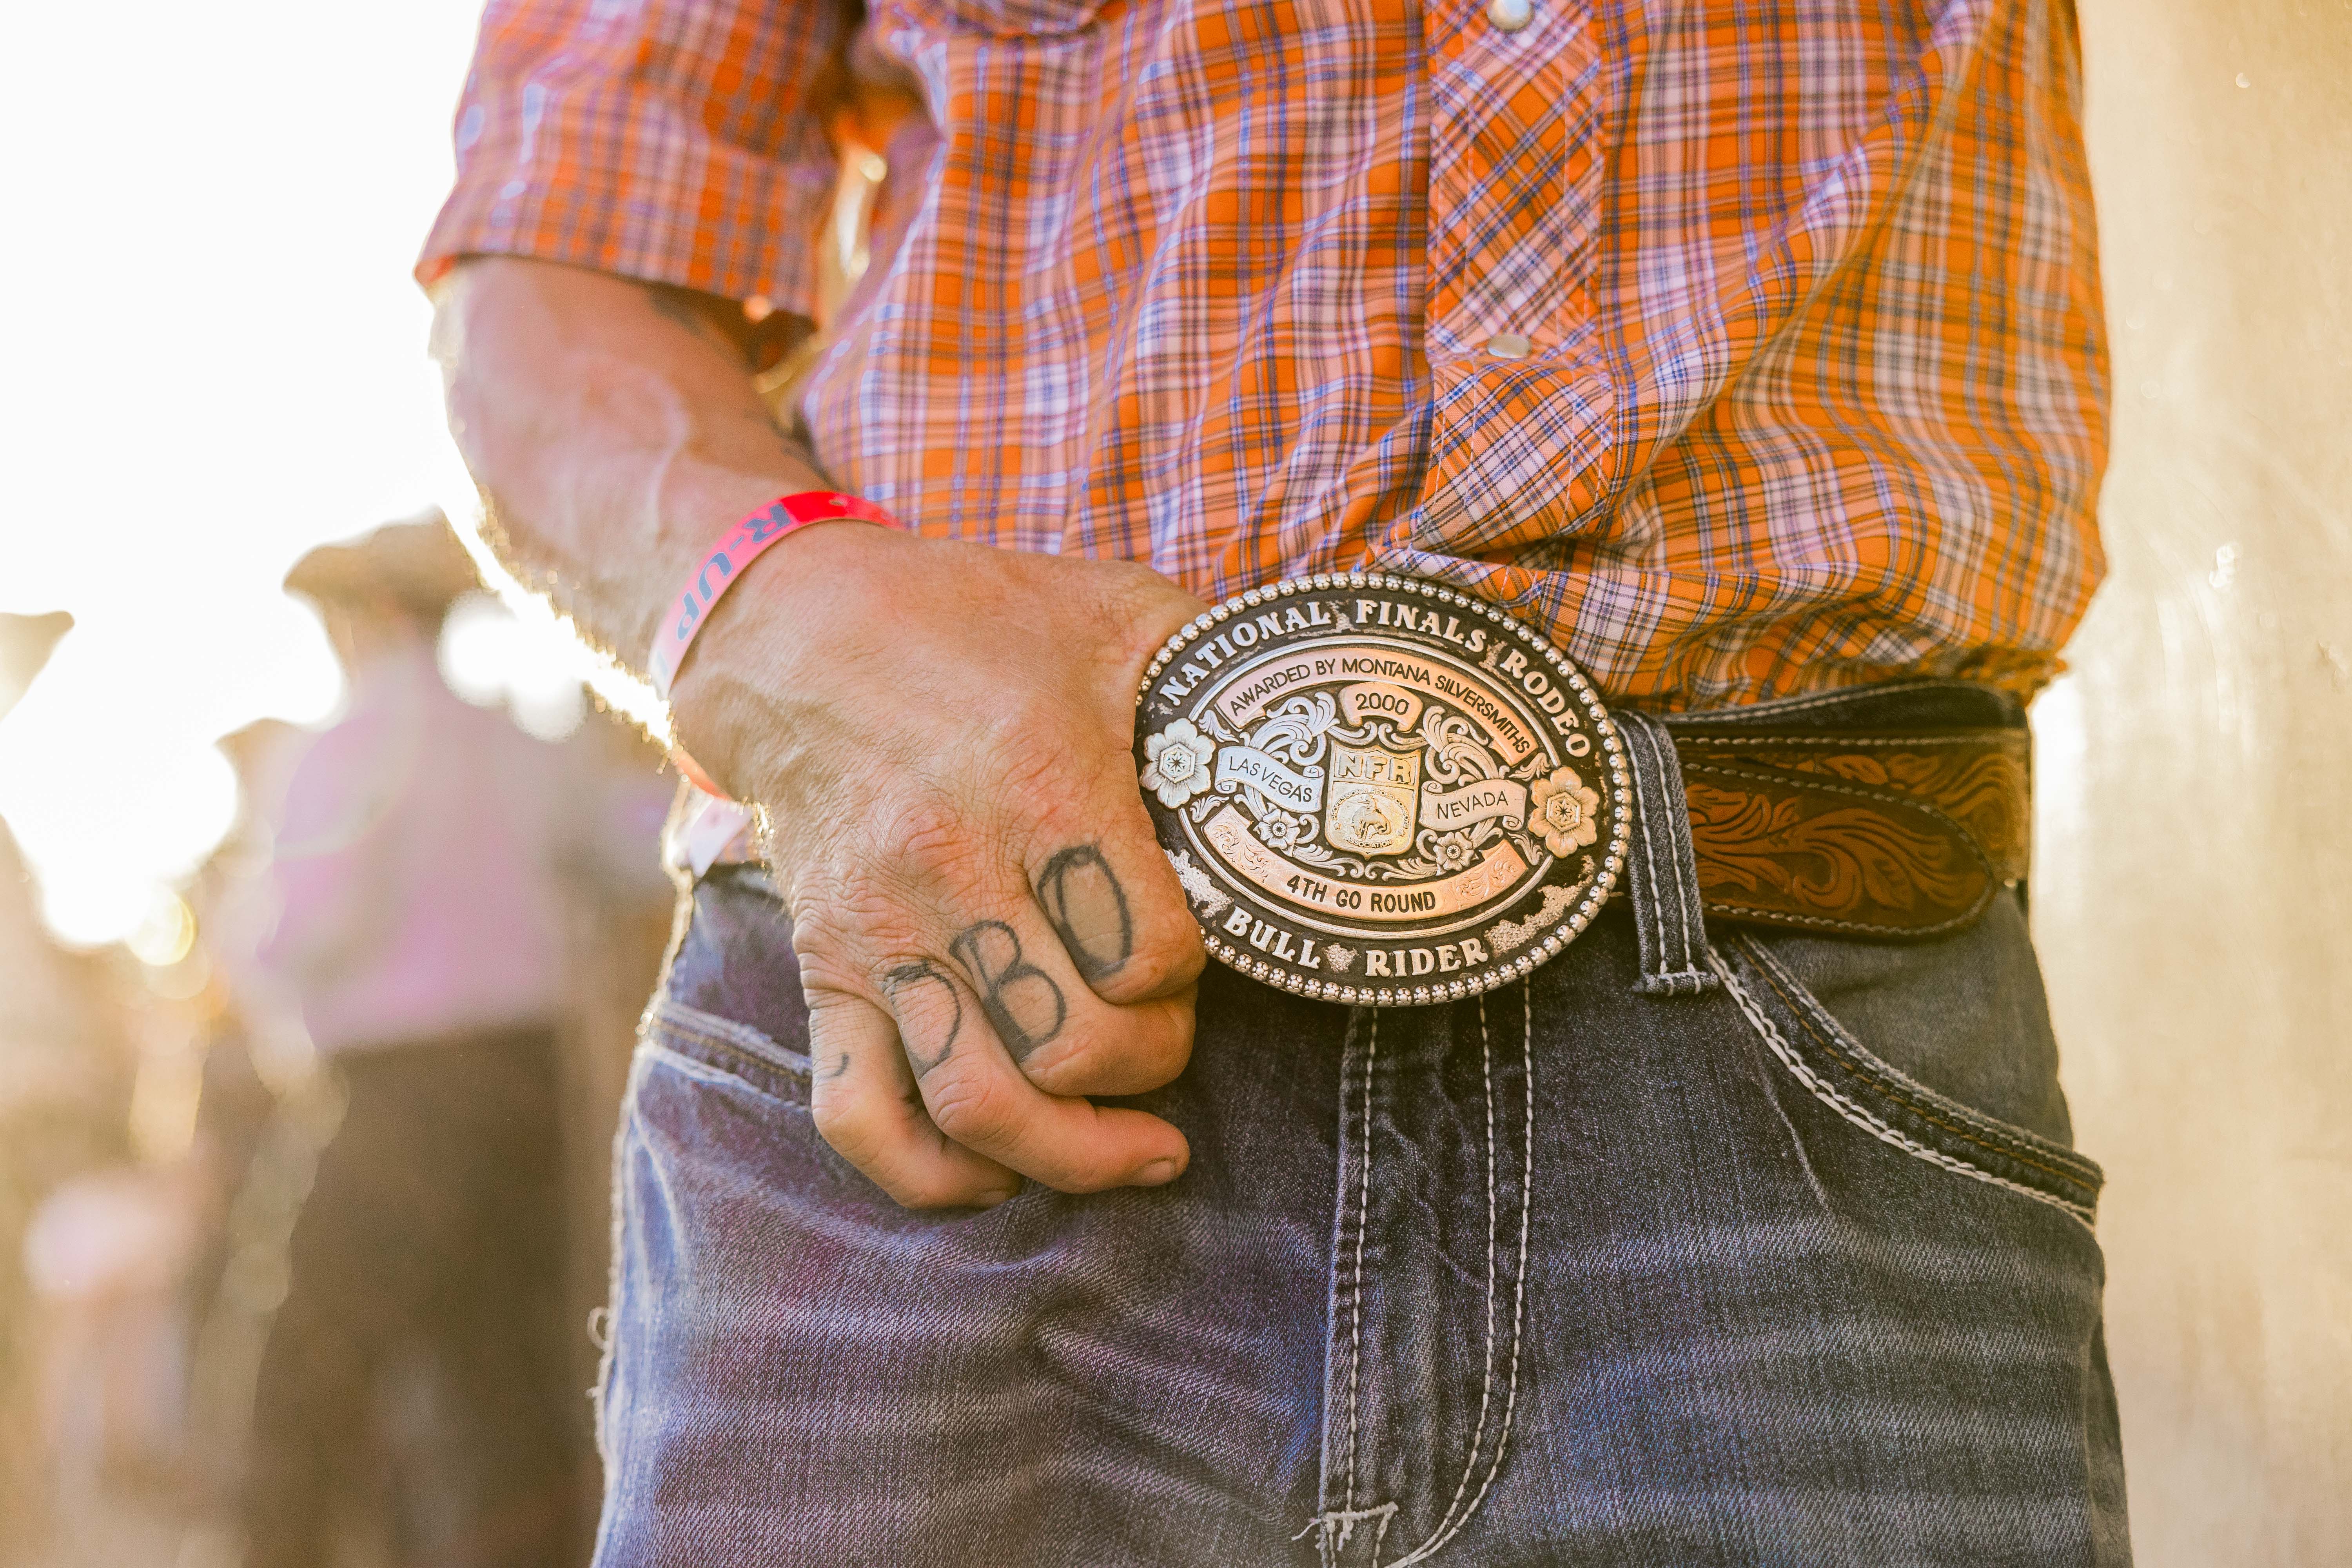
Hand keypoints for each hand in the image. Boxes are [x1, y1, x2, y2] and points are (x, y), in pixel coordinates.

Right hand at [670, 524, 1211, 1207]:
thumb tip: (1332, 719)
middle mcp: (951, 869)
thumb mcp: (1117, 611)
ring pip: (979, 1105)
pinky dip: (932, 1174)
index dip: (1196, 969)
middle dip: (1152, 1060)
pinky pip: (860, 1115)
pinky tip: (1002, 1171)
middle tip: (1170, 1030)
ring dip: (1072, 1152)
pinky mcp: (824, 971)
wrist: (798, 629)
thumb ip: (1221, 668)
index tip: (1201, 946)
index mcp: (1040, 781)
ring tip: (1135, 1148)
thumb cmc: (980, 619)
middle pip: (1078, 1043)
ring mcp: (879, 933)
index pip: (1151, 951)